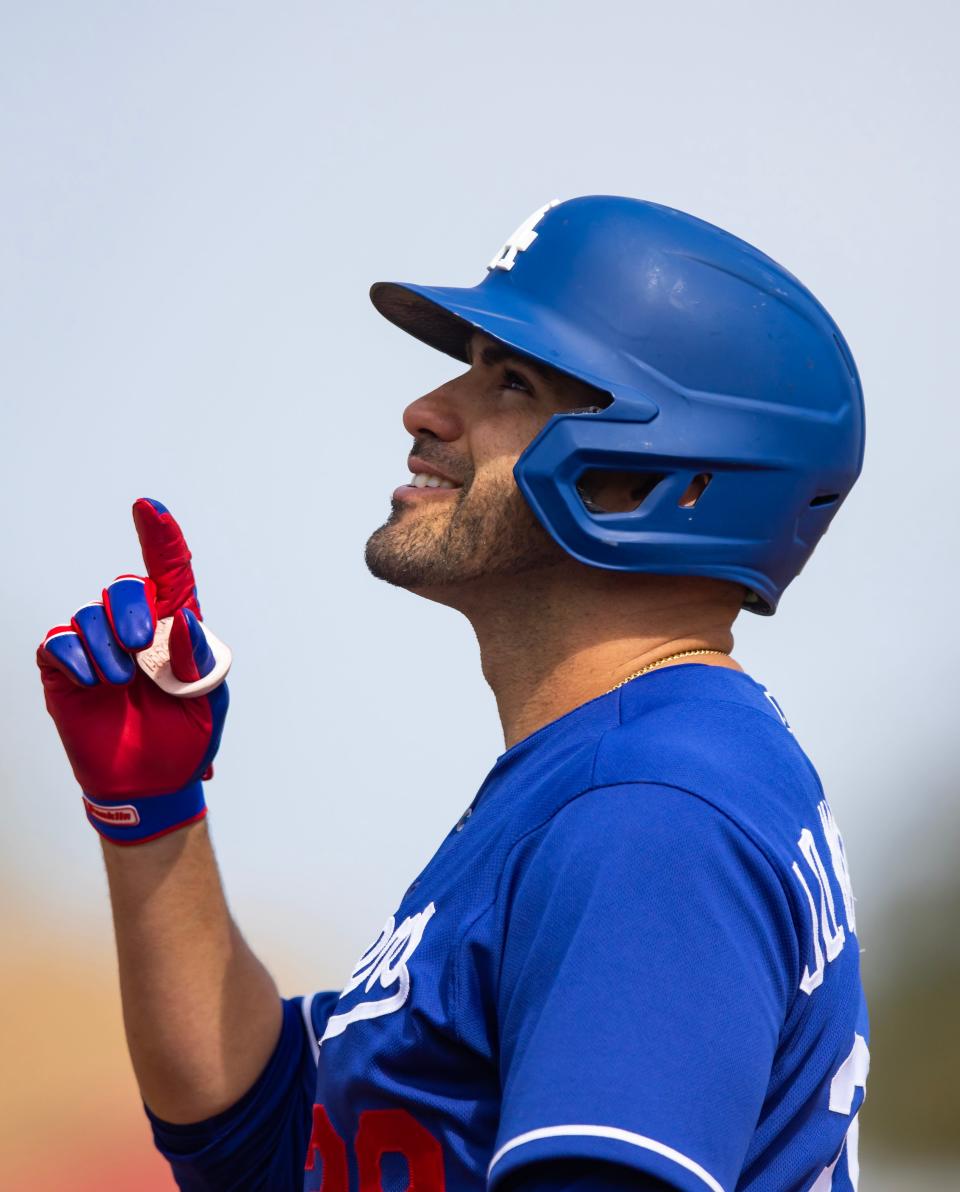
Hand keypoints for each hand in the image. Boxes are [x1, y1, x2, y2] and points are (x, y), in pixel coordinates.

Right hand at [37, 498, 228, 843]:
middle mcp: (135, 631)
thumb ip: (200, 658)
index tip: (149, 508)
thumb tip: (182, 619)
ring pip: (87, 615)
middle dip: (130, 608)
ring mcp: (98, 650)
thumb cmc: (187, 737)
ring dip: (105, 645)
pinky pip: (58, 643)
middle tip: (142, 645)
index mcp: (178, 629)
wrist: (153, 784)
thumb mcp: (209, 698)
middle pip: (124, 587)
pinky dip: (74, 656)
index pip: (170, 572)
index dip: (160, 537)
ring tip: (120, 682)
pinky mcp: (65, 673)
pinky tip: (92, 680)